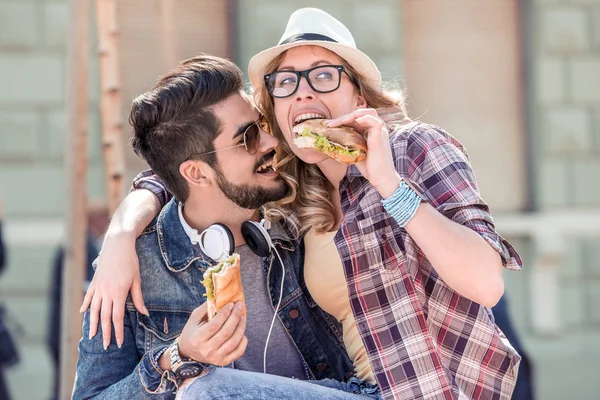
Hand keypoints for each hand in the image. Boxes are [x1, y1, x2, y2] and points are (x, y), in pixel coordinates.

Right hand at [80, 230, 147, 348]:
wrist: (117, 245)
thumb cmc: (130, 261)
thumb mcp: (136, 280)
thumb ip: (138, 298)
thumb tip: (144, 313)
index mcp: (118, 294)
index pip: (117, 318)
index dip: (118, 332)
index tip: (118, 343)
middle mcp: (106, 293)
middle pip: (104, 318)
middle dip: (106, 333)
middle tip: (105, 346)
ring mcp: (98, 288)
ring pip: (94, 310)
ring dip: (93, 324)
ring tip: (92, 336)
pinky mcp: (95, 281)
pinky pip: (89, 296)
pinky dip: (85, 305)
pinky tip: (82, 314)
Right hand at [178, 302, 246, 365]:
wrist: (187, 352)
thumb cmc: (192, 332)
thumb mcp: (194, 318)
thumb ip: (205, 308)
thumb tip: (219, 297)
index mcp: (198, 338)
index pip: (215, 325)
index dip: (225, 314)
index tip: (231, 304)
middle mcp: (206, 350)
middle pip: (226, 332)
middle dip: (235, 317)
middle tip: (240, 306)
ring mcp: (215, 358)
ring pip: (233, 342)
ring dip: (241, 327)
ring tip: (242, 317)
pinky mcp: (222, 362)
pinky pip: (238, 352)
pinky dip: (243, 342)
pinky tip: (243, 333)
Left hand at [327, 109, 400, 197]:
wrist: (381, 178)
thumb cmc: (370, 167)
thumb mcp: (355, 151)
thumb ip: (349, 143)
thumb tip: (332, 141)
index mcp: (370, 131)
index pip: (357, 118)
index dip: (343, 119)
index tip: (329, 126)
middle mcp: (376, 129)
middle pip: (362, 112)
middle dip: (346, 116)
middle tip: (331, 124)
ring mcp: (380, 132)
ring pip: (369, 113)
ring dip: (353, 115)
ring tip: (341, 121)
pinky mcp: (381, 137)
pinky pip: (375, 122)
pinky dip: (365, 119)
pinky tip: (355, 123)